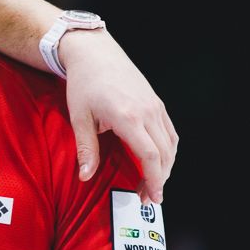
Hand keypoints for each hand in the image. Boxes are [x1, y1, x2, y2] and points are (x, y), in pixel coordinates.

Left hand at [60, 29, 177, 202]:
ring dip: (166, 166)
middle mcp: (146, 111)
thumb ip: (85, 148)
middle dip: (159, 179)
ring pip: (171, 143)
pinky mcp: (156, 102)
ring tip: (153, 183)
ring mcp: (154, 105)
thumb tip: (85, 177)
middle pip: (164, 153)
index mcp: (127, 116)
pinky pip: (170, 131)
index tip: (152, 197)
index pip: (149, 156)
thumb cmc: (83, 83)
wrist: (94, 52)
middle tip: (148, 197)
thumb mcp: (79, 117)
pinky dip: (168, 149)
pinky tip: (159, 160)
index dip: (154, 180)